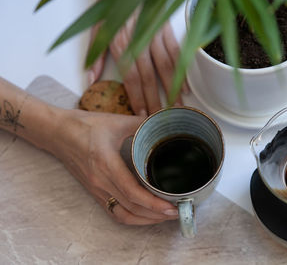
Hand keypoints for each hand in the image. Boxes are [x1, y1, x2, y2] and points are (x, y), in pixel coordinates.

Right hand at [50, 109, 178, 224]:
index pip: (133, 193)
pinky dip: (132, 217)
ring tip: (164, 216)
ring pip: (123, 214)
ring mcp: (96, 189)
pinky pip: (114, 212)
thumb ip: (142, 123)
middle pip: (132, 208)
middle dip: (156, 214)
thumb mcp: (116, 121)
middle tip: (177, 211)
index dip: (154, 204)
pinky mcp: (94, 192)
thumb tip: (163, 123)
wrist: (56, 133)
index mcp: (106, 164)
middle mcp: (100, 182)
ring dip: (145, 219)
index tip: (171, 206)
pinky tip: (145, 215)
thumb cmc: (84, 126)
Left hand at [88, 18, 188, 116]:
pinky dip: (182, 71)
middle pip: (149, 76)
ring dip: (172, 89)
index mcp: (120, 43)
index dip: (137, 98)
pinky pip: (176, 52)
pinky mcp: (166, 28)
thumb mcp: (96, 28)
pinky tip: (186, 87)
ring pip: (166, 67)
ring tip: (177, 108)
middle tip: (161, 118)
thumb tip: (91, 80)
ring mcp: (155, 34)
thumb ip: (94, 55)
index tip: (142, 115)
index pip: (131, 77)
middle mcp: (139, 41)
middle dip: (156, 100)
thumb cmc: (110, 8)